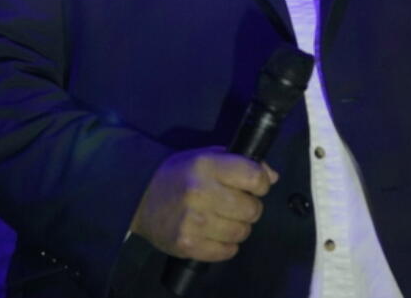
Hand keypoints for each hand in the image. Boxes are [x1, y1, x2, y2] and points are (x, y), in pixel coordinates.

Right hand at [129, 147, 277, 261]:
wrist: (138, 198)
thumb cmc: (178, 175)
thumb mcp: (206, 158)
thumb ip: (240, 163)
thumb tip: (271, 176)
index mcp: (207, 166)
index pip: (254, 177)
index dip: (260, 183)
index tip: (254, 186)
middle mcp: (200, 193)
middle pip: (252, 209)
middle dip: (250, 207)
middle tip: (236, 205)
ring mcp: (193, 222)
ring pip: (241, 232)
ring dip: (238, 227)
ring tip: (223, 219)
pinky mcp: (187, 245)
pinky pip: (227, 251)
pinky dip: (226, 245)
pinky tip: (215, 234)